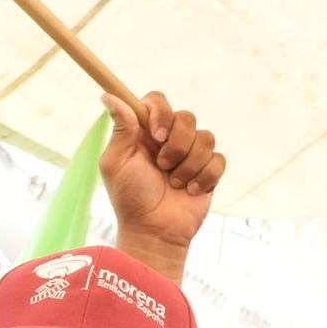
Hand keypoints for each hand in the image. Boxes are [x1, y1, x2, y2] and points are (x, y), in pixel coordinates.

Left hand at [102, 91, 223, 278]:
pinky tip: (190, 191)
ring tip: (174, 184)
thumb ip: (120, 129)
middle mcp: (170, 139)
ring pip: (205, 138)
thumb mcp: (116, 164)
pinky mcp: (209, 171)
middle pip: (186, 117)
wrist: (155, 231)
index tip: (156, 135)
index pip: (158, 101)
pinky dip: (203, 177)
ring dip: (188, 165)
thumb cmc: (130, 199)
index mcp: (145, 132)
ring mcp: (191, 154)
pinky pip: (218, 160)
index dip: (161, 113)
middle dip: (176, 144)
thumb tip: (109, 96)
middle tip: (162, 167)